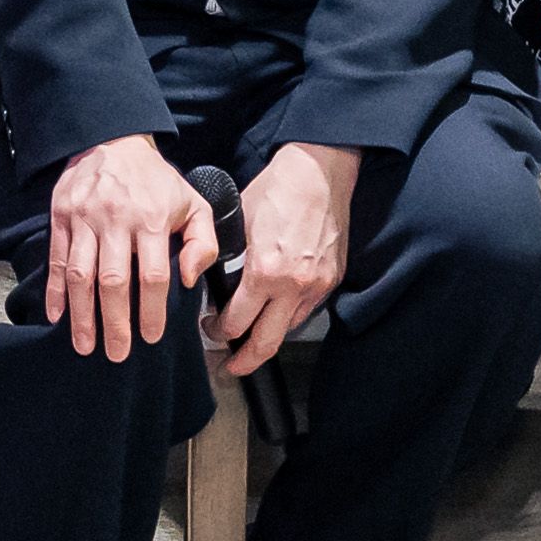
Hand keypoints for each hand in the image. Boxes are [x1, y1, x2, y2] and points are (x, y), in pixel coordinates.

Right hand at [44, 134, 222, 365]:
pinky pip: (57, 260)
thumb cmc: (155, 181)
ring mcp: (85, 219)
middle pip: (113, 280)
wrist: (111, 140)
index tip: (151, 336)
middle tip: (117, 354)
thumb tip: (190, 278)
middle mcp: (116, 220)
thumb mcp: (193, 202)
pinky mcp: (61, 217)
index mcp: (153, 219)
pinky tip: (56, 316)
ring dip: (82, 315)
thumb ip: (203, 242)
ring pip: (81, 275)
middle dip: (115, 322)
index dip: (152, 310)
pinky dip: (55, 290)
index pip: (153, 274)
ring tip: (86, 346)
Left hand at [211, 143, 357, 375]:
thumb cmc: (279, 189)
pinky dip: (288, 318)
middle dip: (243, 362)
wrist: (320, 172)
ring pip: (289, 331)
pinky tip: (275, 314)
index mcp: (265, 272)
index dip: (218, 332)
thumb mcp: (239, 223)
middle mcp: (293, 286)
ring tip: (250, 343)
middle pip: (266, 344)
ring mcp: (316, 286)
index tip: (210, 328)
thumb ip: (229, 258)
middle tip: (228, 368)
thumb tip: (215, 281)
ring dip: (268, 340)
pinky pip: (306, 312)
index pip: (237, 323)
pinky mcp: (331, 280)